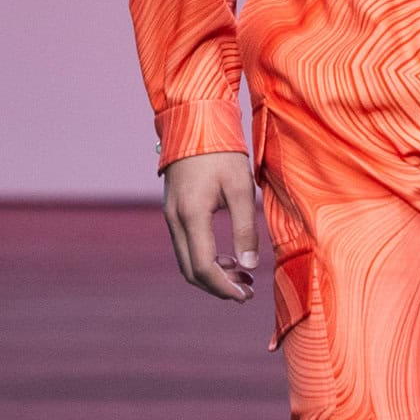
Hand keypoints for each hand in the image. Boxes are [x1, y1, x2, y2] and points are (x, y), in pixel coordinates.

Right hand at [161, 151, 258, 302]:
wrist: (195, 123)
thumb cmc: (223, 153)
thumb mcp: (241, 188)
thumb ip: (245, 229)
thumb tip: (249, 265)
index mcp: (192, 215)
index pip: (203, 267)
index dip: (224, 287)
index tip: (245, 295)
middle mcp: (175, 219)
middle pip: (191, 271)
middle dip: (218, 287)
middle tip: (247, 292)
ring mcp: (170, 216)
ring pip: (187, 260)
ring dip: (213, 275)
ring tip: (243, 276)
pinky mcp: (173, 211)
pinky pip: (185, 247)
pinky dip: (205, 259)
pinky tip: (228, 258)